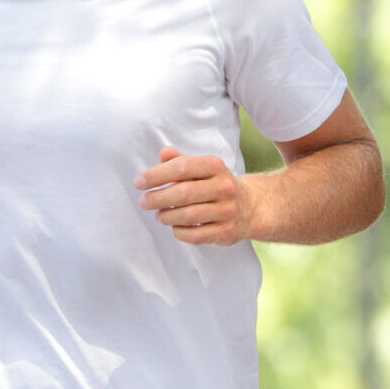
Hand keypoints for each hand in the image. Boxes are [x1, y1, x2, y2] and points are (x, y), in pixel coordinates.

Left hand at [136, 147, 254, 244]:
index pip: (182, 167)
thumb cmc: (216, 185)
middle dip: (157, 198)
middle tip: (144, 202)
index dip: (156, 175)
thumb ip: (181, 161)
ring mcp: (227, 211)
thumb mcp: (202, 169)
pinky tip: (175, 226)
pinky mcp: (226, 232)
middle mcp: (224, 187)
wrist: (251, 207)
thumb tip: (163, 153)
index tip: (138, 182)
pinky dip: (179, 232)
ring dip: (166, 216)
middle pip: (183, 193)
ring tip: (159, 215)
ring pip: (188, 216)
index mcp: (215, 167)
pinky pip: (195, 235)